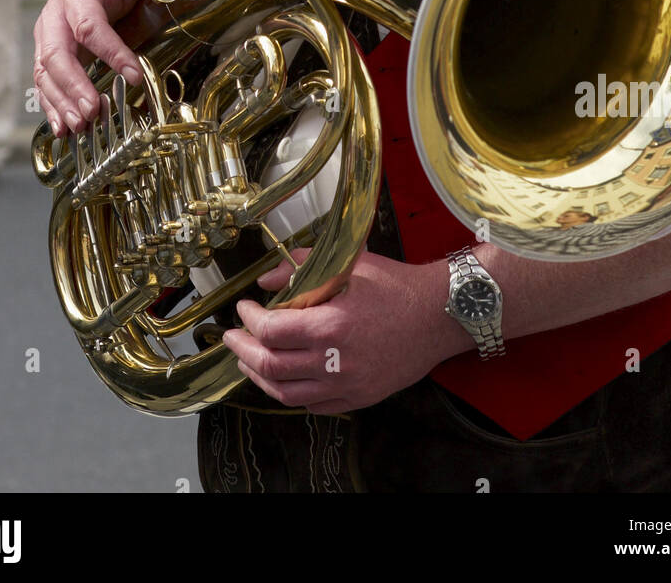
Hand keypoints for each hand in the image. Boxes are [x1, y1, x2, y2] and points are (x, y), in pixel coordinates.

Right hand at [33, 0, 151, 135]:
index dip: (110, 52)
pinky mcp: (46, 57)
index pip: (89, 26)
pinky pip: (43, 84)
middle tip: (92, 110)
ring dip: (61, 101)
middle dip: (74, 84)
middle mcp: (53, 18)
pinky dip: (51, 107)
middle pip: (57, 54)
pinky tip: (63, 128)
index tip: (134, 76)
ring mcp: (46, 39)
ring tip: (80, 125)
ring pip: (45, 73)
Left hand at [223, 249, 463, 413]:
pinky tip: (283, 378)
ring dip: (259, 376)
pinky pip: (311, 405)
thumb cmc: (396, 287)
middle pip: (271, 366)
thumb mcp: (350, 265)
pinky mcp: (357, 398)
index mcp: (331, 325)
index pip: (271, 330)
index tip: (244, 308)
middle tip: (232, 338)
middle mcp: (335, 361)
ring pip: (285, 393)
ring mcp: (346, 385)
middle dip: (243, 350)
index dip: (249, 319)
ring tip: (248, 360)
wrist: (438, 317)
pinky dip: (289, 393)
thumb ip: (304, 268)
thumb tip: (267, 279)